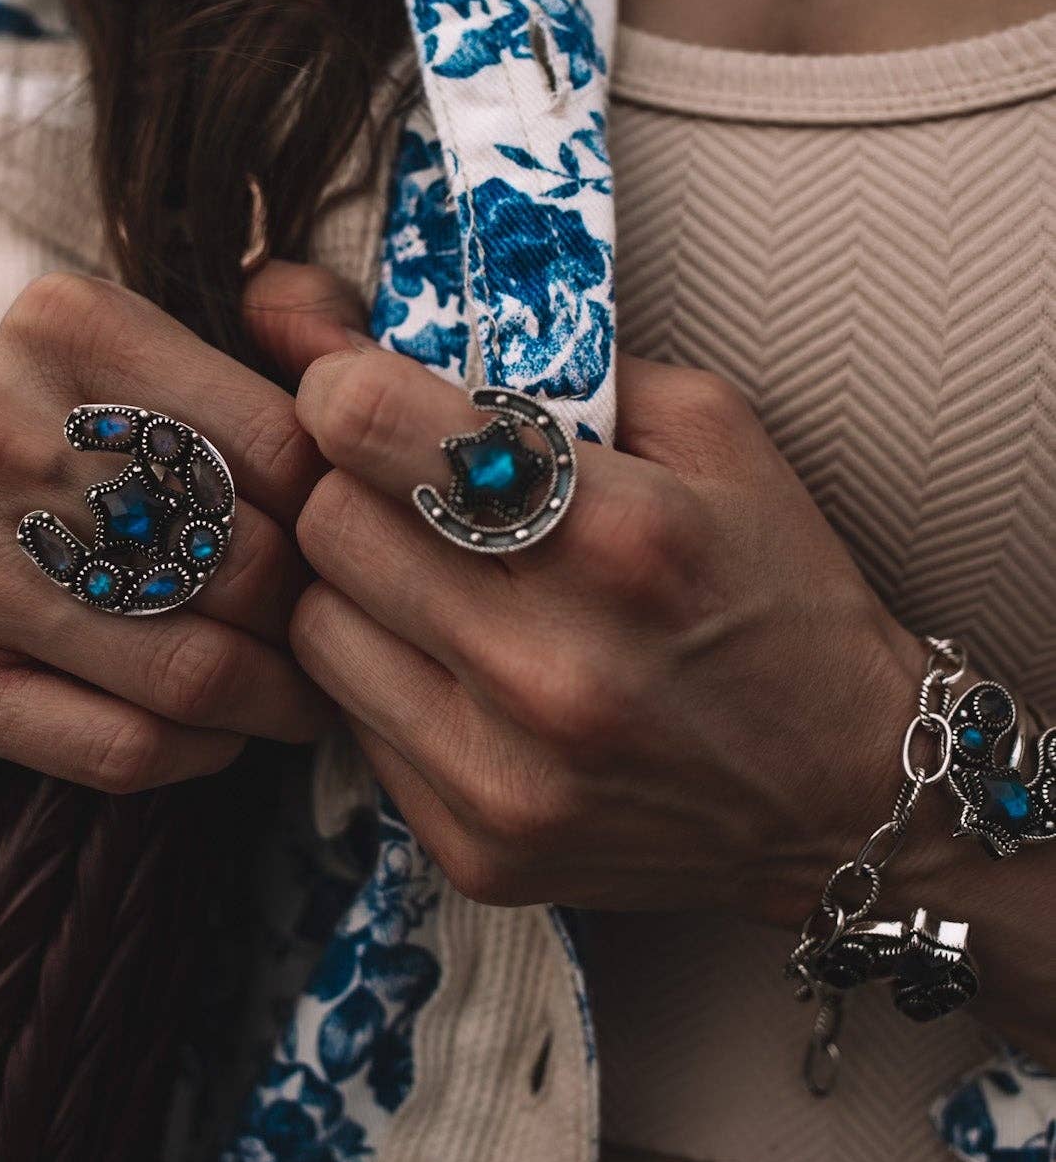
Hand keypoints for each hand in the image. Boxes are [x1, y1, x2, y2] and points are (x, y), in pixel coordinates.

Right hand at [0, 263, 360, 791]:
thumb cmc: (108, 442)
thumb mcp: (192, 345)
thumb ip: (305, 318)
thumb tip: (359, 367)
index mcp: (66, 325)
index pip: (286, 447)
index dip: (346, 519)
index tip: (363, 551)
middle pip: (243, 562)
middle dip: (315, 617)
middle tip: (342, 637)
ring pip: (193, 672)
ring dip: (277, 701)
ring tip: (302, 695)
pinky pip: (125, 748)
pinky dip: (202, 752)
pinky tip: (218, 731)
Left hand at [270, 332, 921, 920]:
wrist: (846, 792)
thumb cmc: (772, 587)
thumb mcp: (705, 428)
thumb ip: (539, 359)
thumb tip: (319, 313)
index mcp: (620, 535)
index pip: (365, 424)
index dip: (341, 387)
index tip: (360, 390)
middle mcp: (553, 667)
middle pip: (327, 523)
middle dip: (354, 484)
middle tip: (415, 489)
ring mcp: (508, 775)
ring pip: (315, 628)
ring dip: (359, 588)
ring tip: (440, 583)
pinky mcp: (477, 848)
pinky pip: (351, 725)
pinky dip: (388, 679)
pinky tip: (466, 671)